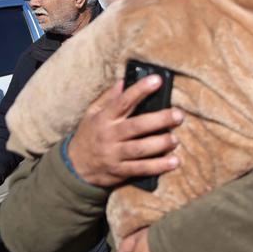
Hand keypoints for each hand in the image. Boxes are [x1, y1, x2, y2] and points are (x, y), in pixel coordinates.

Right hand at [66, 78, 183, 188]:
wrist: (74, 166)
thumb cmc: (89, 135)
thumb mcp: (92, 114)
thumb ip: (109, 98)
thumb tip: (125, 80)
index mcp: (104, 118)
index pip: (123, 101)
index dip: (140, 90)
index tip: (157, 80)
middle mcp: (109, 136)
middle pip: (136, 126)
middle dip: (159, 120)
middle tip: (178, 115)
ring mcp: (114, 155)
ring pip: (139, 149)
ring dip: (160, 144)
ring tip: (175, 139)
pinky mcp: (119, 171)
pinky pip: (141, 169)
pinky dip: (158, 166)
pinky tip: (174, 162)